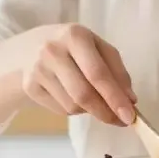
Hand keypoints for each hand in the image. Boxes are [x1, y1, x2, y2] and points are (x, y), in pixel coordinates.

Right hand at [20, 23, 136, 125]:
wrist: (29, 47)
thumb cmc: (73, 47)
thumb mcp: (98, 48)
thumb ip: (117, 71)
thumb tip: (130, 100)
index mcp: (75, 36)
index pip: (98, 73)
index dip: (115, 98)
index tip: (129, 116)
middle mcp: (53, 51)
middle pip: (83, 94)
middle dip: (105, 112)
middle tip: (120, 121)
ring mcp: (38, 70)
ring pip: (73, 106)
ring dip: (90, 110)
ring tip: (93, 99)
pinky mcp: (29, 87)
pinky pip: (60, 110)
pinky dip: (74, 110)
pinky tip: (73, 96)